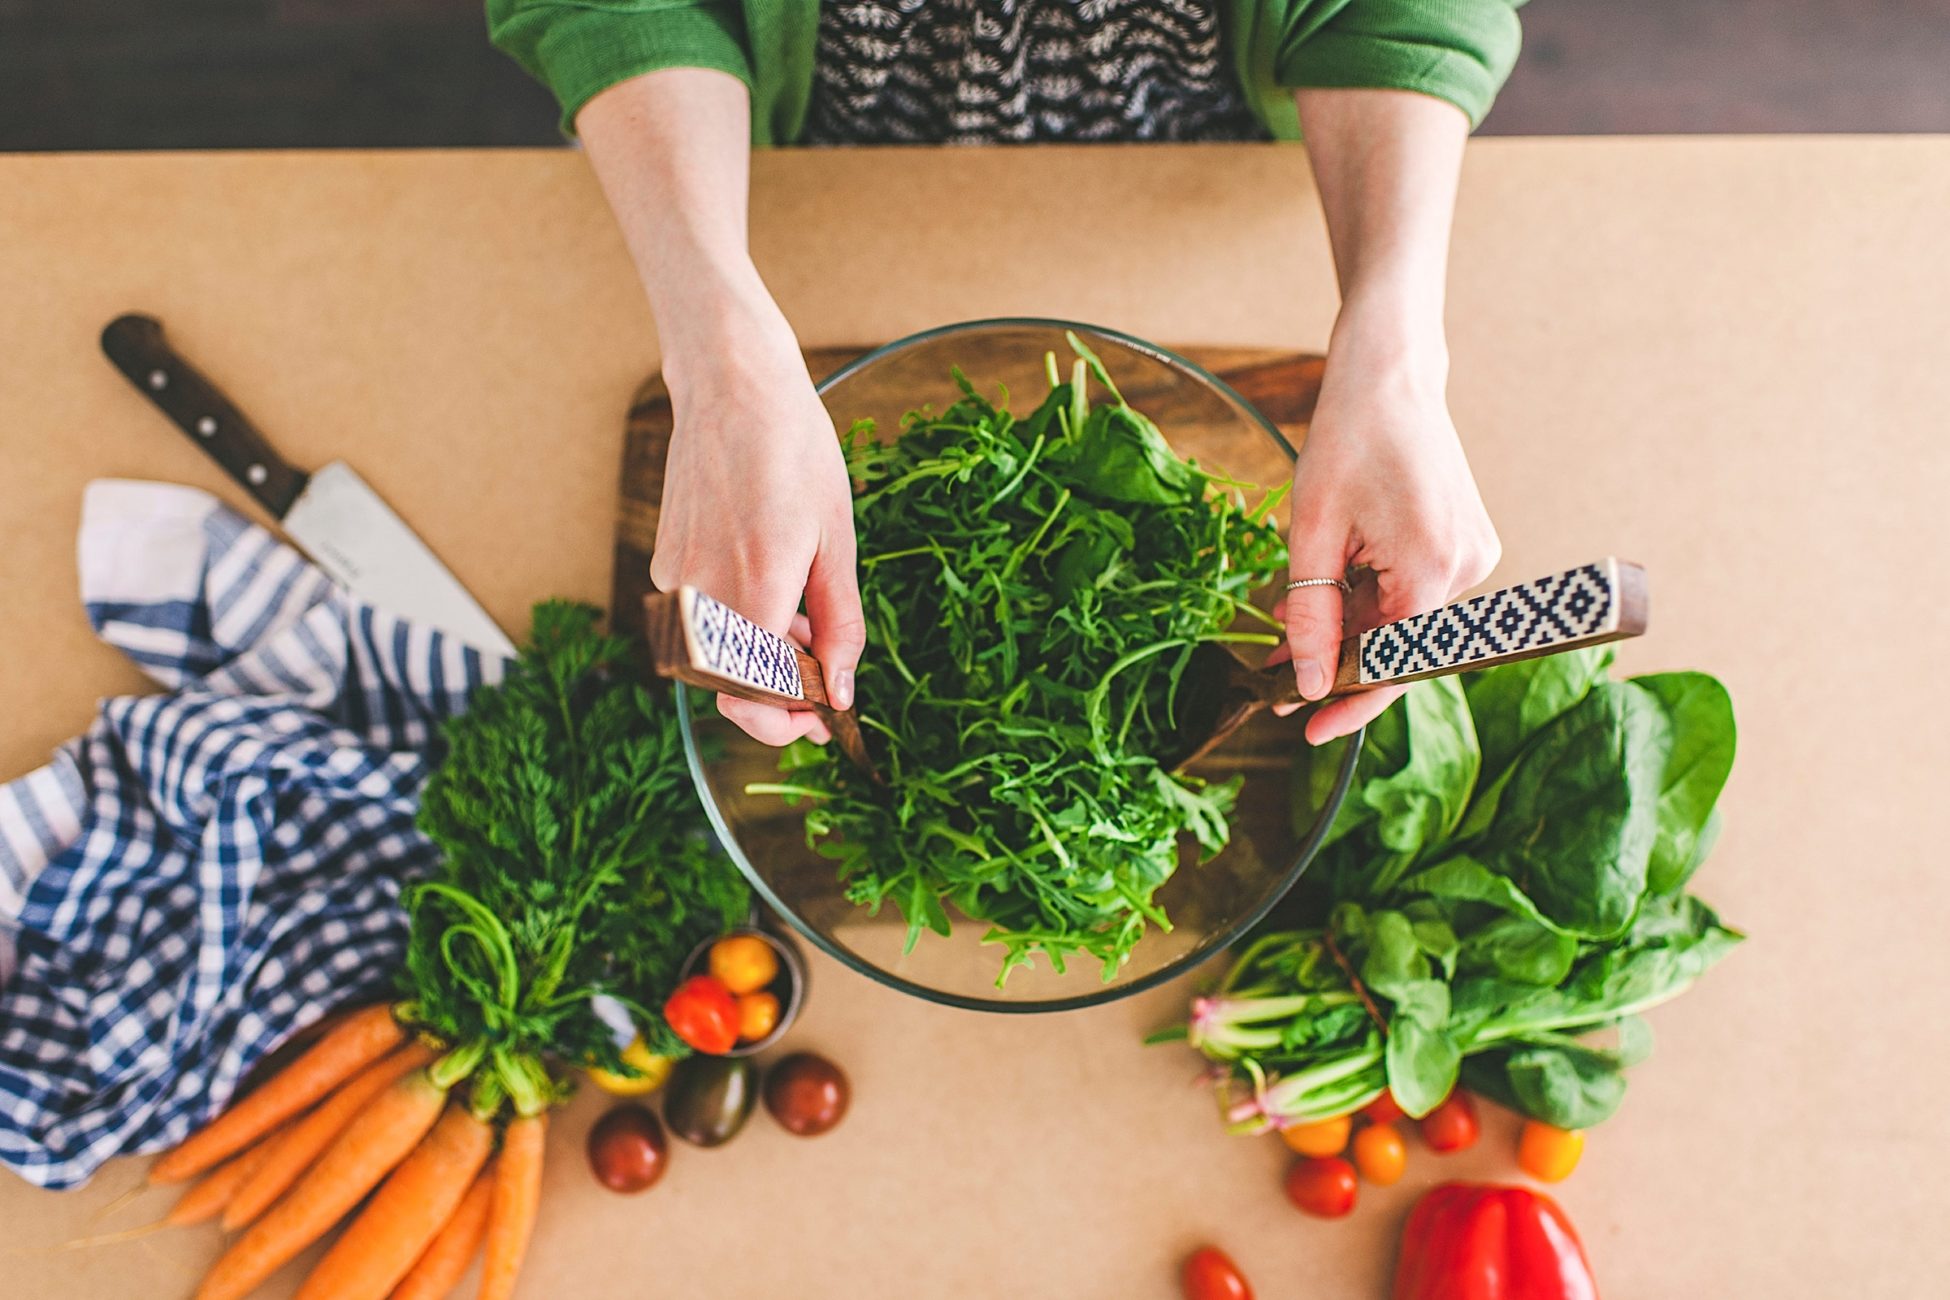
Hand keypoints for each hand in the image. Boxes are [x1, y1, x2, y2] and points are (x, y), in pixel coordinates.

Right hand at [651, 301, 863, 745]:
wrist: (732, 386)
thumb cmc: (795, 452)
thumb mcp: (837, 541)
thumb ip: (840, 626)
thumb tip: (840, 694)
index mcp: (753, 589)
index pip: (757, 699)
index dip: (791, 721)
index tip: (825, 717)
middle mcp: (700, 593)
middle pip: (731, 689)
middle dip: (777, 698)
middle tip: (822, 684)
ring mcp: (673, 581)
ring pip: (717, 659)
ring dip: (762, 661)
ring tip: (805, 626)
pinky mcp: (661, 566)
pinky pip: (702, 623)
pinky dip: (740, 627)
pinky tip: (774, 591)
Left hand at [1278, 327, 1498, 744]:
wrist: (1389, 375)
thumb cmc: (1347, 438)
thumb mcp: (1312, 533)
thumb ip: (1314, 615)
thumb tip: (1310, 683)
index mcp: (1433, 571)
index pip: (1394, 666)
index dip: (1350, 705)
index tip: (1307, 730)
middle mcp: (1467, 570)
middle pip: (1396, 645)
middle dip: (1334, 657)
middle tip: (1275, 673)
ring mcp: (1472, 556)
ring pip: (1400, 620)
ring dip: (1344, 624)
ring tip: (1286, 617)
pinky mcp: (1463, 543)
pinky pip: (1410, 592)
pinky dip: (1365, 597)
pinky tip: (1321, 589)